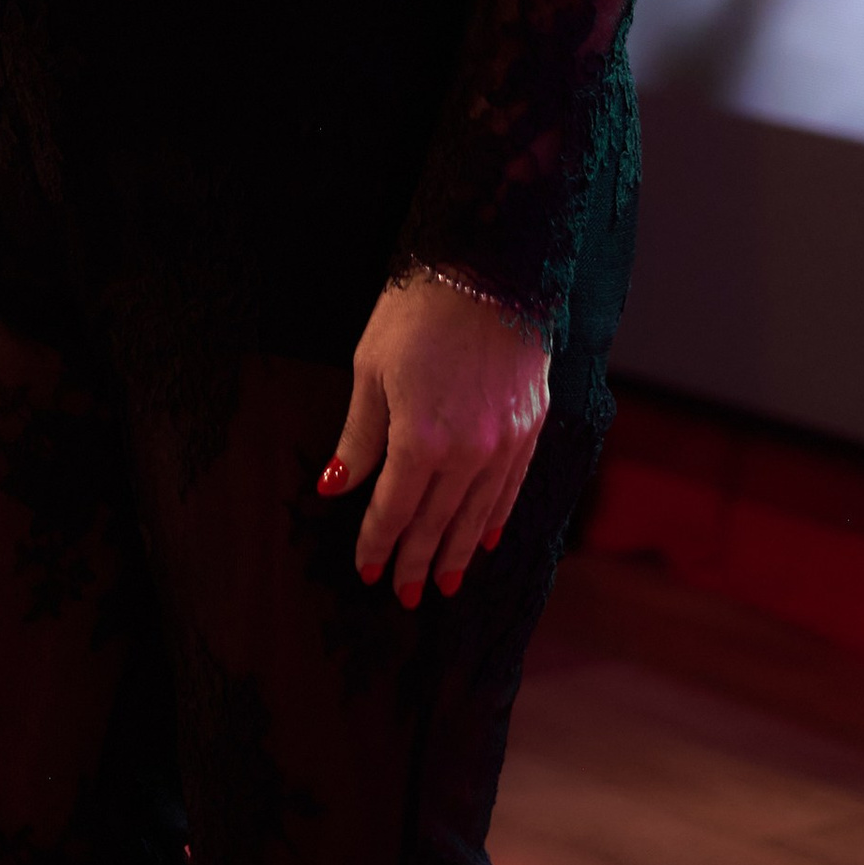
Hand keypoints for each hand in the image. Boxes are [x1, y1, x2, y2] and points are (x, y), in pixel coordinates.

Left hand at [319, 272, 549, 608]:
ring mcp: (504, 443)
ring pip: (475, 515)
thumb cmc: (418, 312)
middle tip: (404, 595)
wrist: (489, 269)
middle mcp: (467, 452)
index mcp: (420, 440)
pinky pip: (509, 490)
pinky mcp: (529, 428)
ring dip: (455, 552)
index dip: (378, 544)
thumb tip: (334, 488)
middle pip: (435, 522)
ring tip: (443, 582)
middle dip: (415, 561)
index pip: (394, 510)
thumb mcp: (371, 371)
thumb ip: (358, 439)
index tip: (367, 570)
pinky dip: (494, 519)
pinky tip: (483, 539)